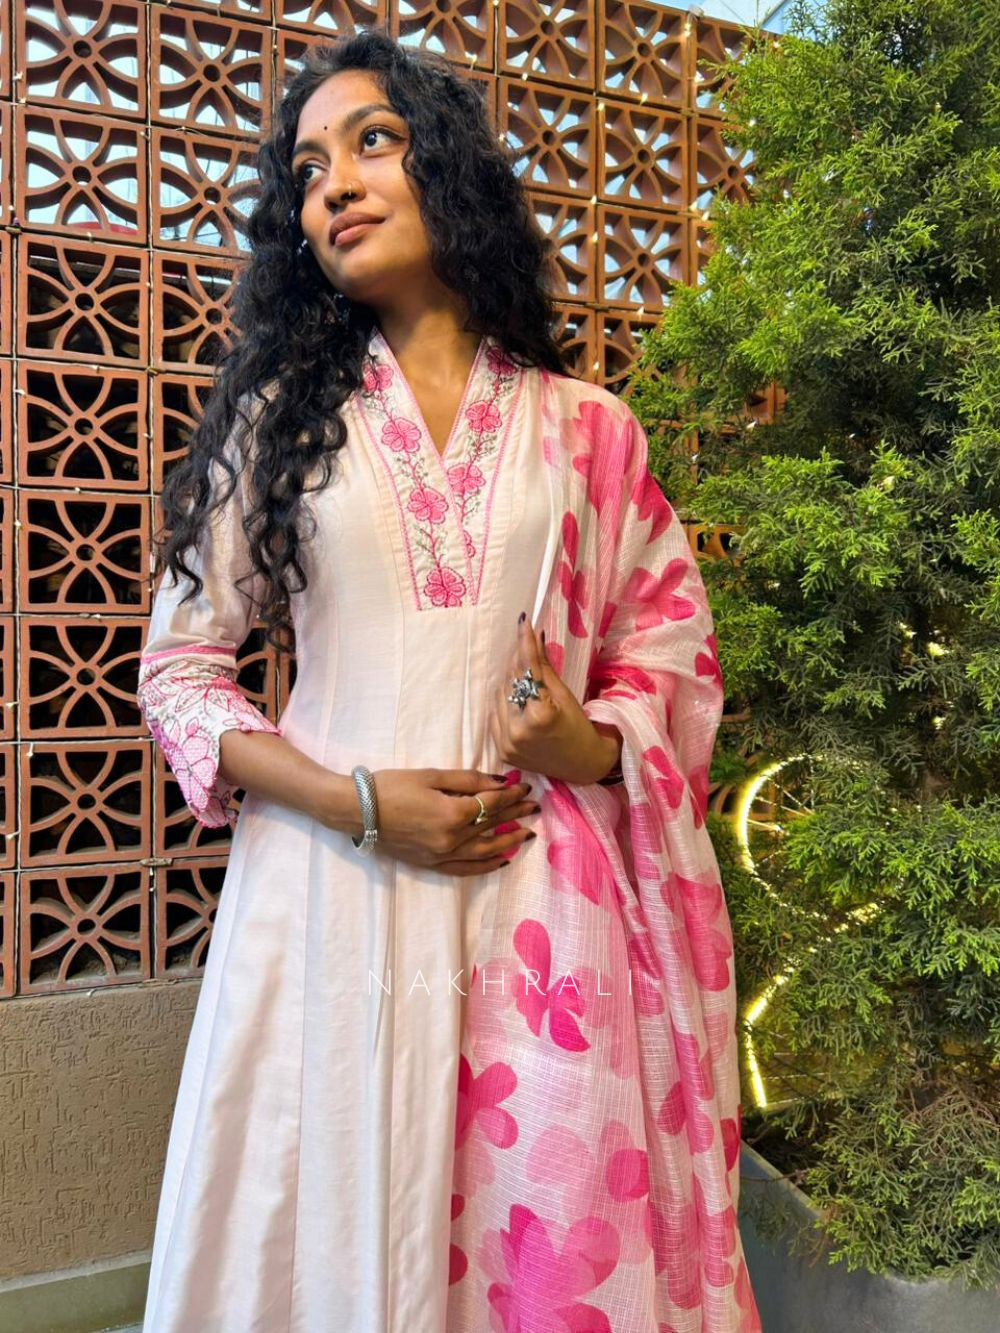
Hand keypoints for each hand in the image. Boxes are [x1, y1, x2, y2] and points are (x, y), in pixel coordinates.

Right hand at [364, 768, 540, 876]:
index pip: (493, 803)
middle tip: (535, 809)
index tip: (526, 788)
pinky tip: (501, 860)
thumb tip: (499, 782)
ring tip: (526, 835)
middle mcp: (452, 839)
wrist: (357, 810)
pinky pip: (465, 869)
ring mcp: (441, 855)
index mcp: (453, 813)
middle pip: (492, 826)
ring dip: (508, 842)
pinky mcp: (431, 864)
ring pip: (484, 852)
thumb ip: (468, 780)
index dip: (512, 795)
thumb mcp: (432, 775)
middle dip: (516, 815)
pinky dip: (485, 866)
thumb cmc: (392, 785)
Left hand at [489, 614, 621, 784]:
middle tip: (526, 650)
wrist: (582, 765)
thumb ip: (544, 666)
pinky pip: (495, 716)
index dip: (525, 644)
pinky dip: (504, 705)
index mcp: (539, 716)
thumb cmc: (579, 727)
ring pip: (500, 697)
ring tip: (526, 683)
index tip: (523, 621)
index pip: (527, 671)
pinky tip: (518, 702)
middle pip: (511, 682)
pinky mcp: (501, 751)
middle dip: (519, 664)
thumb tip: (533, 635)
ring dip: (510, 685)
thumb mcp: (564, 694)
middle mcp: (518, 731)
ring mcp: (507, 743)